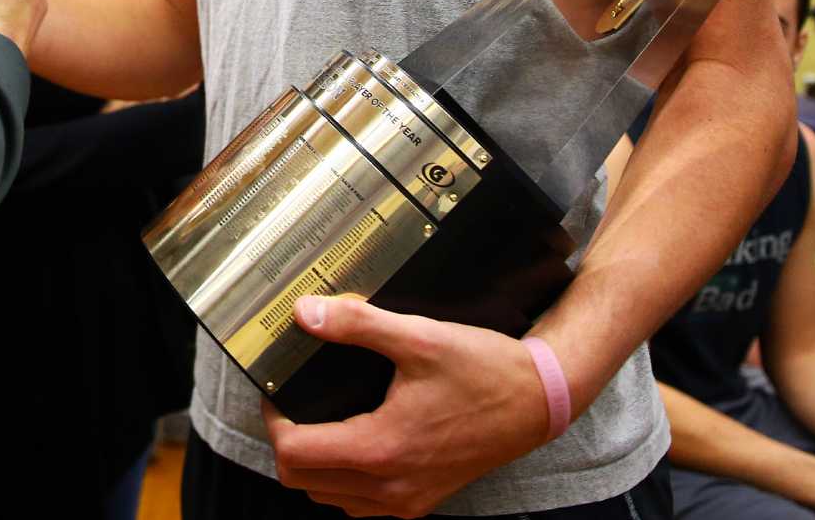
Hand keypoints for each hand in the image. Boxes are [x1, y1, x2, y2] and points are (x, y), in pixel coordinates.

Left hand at [262, 296, 547, 516]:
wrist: (539, 400)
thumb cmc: (483, 370)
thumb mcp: (417, 337)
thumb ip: (356, 325)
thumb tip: (304, 313)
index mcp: (382, 449)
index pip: (294, 454)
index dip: (275, 420)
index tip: (278, 392)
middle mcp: (390, 487)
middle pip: (303, 481)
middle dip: (287, 443)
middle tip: (292, 404)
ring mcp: (407, 501)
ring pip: (329, 498)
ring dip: (313, 465)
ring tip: (319, 420)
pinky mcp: (421, 501)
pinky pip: (360, 505)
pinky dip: (342, 481)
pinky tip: (353, 442)